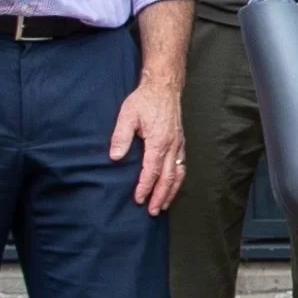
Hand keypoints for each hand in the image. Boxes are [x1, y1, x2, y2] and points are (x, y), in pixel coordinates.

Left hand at [110, 75, 186, 215]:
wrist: (164, 87)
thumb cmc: (145, 100)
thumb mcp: (128, 115)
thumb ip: (121, 137)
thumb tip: (115, 157)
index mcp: (158, 141)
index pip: (151, 170)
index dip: (145, 186)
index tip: (138, 199)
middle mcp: (171, 145)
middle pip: (168, 177)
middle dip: (160, 196)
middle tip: (152, 211)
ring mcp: (178, 144)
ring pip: (178, 174)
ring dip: (171, 191)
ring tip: (163, 205)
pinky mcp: (180, 142)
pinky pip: (181, 166)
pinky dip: (178, 180)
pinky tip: (172, 186)